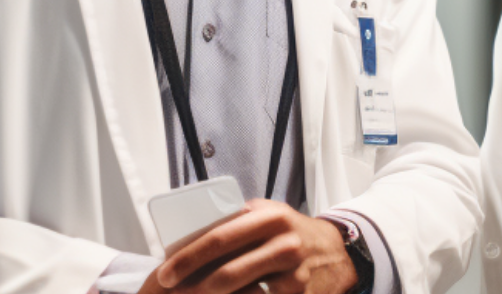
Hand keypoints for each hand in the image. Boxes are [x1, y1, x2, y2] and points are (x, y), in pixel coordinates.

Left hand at [149, 200, 358, 293]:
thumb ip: (234, 223)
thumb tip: (183, 243)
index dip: (187, 257)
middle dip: (192, 287)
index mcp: (270, 216)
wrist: (336, 252)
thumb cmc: (289, 232)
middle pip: (227, 273)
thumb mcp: (266, 215)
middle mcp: (285, 244)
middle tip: (171, 292)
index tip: (165, 272)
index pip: (219, 237)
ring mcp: (295, 275)